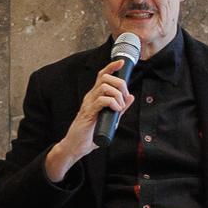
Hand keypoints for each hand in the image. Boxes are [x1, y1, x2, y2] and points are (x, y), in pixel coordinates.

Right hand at [48, 58, 134, 179]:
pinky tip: (115, 110)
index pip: (102, 76)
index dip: (111, 67)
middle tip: (124, 99)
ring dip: (118, 96)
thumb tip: (131, 97)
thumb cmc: (90, 133)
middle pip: (106, 78)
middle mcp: (90, 97)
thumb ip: (120, 107)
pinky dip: (113, 103)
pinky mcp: (88, 112)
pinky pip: (102, 100)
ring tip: (119, 107)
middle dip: (120, 85)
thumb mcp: (110, 118)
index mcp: (94, 96)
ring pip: (105, 87)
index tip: (121, 62)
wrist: (76, 146)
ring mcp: (88, 104)